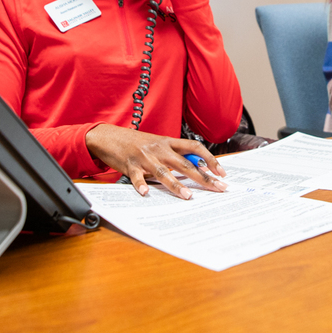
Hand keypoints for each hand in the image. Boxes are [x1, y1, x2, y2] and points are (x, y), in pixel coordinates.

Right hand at [86, 124, 226, 198]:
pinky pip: (136, 177)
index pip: (195, 148)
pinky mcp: (130, 165)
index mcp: (168, 142)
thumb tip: (197, 168)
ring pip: (163, 171)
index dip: (210, 159)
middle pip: (185, 163)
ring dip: (176, 184)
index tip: (221, 173)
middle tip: (217, 188)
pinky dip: (141, 185)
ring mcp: (144, 157)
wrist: (110, 137)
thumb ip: (175, 155)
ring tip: (187, 196)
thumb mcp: (158, 145)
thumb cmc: (137, 143)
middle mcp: (159, 148)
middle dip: (202, 176)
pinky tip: (145, 193)